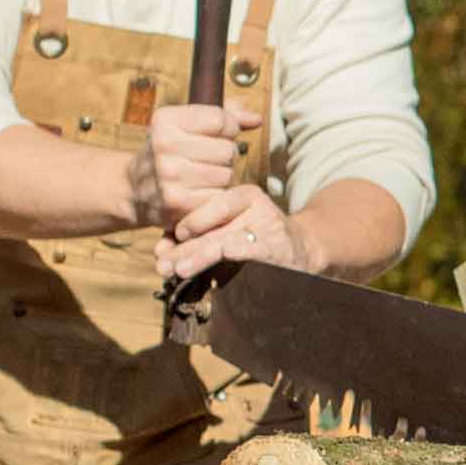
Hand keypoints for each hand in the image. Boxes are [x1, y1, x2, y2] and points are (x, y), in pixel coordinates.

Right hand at [127, 104, 262, 231]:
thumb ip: (225, 116)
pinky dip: (214, 197)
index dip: (229, 129)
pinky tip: (198, 193)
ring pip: (226, 174)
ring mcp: (169, 175)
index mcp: (166, 120)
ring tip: (201, 177)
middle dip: (225, 156)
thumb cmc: (169, 153)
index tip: (218, 136)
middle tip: (207, 161)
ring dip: (221, 178)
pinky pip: (219, 197)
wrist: (133, 189)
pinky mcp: (177, 202)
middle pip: (228, 149)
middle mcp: (164, 145)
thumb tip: (257, 119)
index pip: (221, 120)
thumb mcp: (185, 125)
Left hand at [161, 183, 320, 281]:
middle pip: (213, 226)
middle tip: (163, 265)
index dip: (184, 224)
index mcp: (243, 195)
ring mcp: (269, 226)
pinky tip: (217, 263)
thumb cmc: (256, 240)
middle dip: (184, 248)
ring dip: (198, 257)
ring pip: (225, 241)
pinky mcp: (278, 247)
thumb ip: (197, 236)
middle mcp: (257, 205)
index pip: (207, 206)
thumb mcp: (229, 230)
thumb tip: (161, 251)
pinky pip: (249, 251)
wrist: (304, 250)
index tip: (165, 245)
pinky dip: (231, 257)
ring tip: (177, 270)